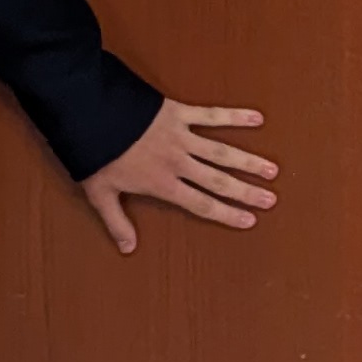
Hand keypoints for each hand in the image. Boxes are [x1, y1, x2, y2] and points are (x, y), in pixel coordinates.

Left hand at [79, 101, 276, 254]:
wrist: (88, 114)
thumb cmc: (94, 154)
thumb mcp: (100, 193)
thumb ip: (116, 222)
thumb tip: (128, 249)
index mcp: (162, 183)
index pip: (200, 204)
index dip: (227, 214)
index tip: (249, 220)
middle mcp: (178, 162)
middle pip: (219, 181)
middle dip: (247, 192)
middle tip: (271, 199)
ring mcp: (181, 136)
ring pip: (222, 152)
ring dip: (249, 161)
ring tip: (272, 169)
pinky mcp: (178, 113)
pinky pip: (211, 115)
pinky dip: (234, 116)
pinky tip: (256, 118)